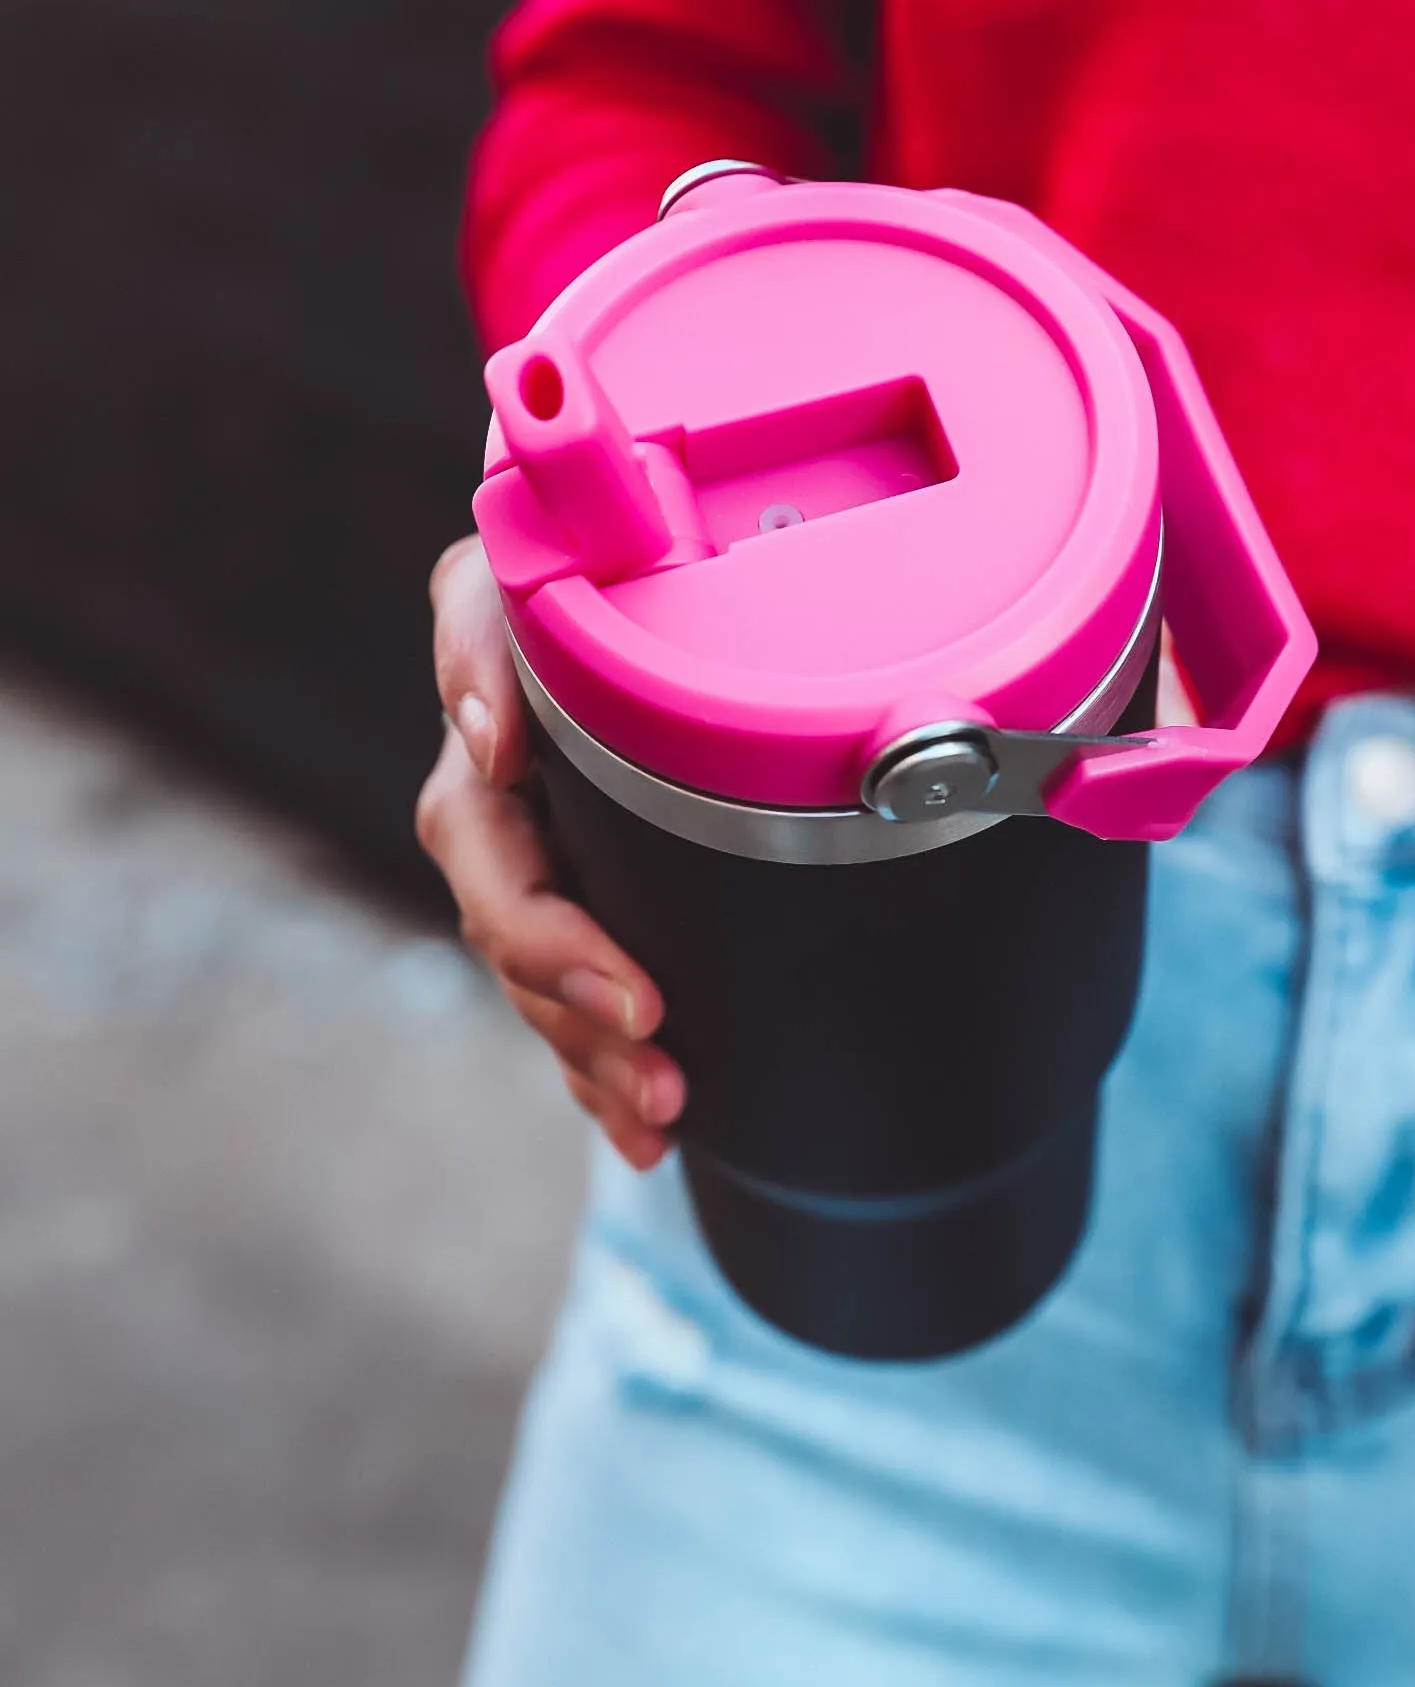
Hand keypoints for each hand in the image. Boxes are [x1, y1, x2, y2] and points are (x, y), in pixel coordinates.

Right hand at [415, 536, 685, 1168]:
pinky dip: (601, 1076)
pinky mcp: (576, 903)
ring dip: (593, 1054)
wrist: (667, 575)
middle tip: (655, 1043)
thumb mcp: (559, 563)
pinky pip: (569, 1007)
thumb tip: (489, 735)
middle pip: (511, 920)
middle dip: (577, 995)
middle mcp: (495, 792)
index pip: (476, 817)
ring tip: (663, 1110)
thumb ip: (501, 628)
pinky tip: (644, 1131)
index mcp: (488, 720)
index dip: (543, 916)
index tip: (617, 955)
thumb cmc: (625, 555)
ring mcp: (532, 855)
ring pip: (538, 980)